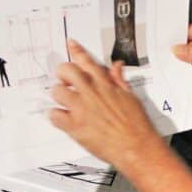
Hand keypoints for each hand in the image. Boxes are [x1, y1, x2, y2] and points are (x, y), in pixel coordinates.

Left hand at [49, 41, 167, 172]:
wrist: (136, 147)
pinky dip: (56, 117)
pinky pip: (54, 115)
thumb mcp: (131, 98)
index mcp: (105, 84)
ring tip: (65, 104)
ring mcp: (81, 109)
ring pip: (56, 91)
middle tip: (66, 83)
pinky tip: (64, 121)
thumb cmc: (137, 125)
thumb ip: (119, 81)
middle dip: (63, 74)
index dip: (76, 50)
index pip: (87, 61)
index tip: (70, 44)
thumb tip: (116, 66)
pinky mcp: (74, 126)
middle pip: (66, 71)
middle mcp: (91, 93)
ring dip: (59, 97)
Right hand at [172, 22, 191, 93]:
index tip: (167, 45)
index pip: (188, 33)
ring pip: (190, 65)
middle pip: (186, 50)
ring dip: (186, 70)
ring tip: (180, 72)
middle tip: (171, 61)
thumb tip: (177, 49)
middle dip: (180, 57)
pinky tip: (190, 80)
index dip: (177, 39)